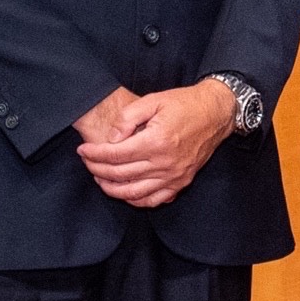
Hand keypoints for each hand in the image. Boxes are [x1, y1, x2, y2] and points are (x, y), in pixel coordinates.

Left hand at [78, 81, 236, 207]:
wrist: (216, 113)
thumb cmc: (184, 104)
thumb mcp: (153, 100)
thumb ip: (127, 118)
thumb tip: (111, 138)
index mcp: (156, 141)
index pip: (115, 155)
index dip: (95, 154)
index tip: (83, 150)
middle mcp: (164, 163)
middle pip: (121, 175)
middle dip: (97, 170)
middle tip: (87, 162)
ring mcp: (174, 176)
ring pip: (134, 193)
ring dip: (112, 189)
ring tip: (99, 179)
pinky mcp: (181, 182)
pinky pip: (154, 200)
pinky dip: (135, 200)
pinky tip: (124, 192)